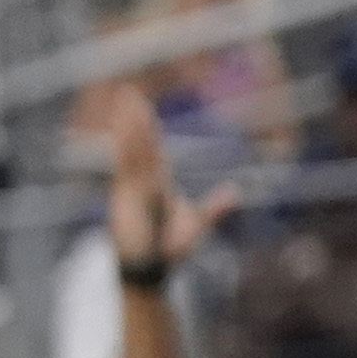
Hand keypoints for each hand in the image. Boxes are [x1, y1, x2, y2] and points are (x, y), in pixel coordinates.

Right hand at [103, 90, 231, 275]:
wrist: (154, 267)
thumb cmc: (170, 249)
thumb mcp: (198, 224)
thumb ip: (215, 208)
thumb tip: (235, 193)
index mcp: (156, 183)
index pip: (152, 149)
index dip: (147, 128)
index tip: (143, 107)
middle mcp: (141, 180)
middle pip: (138, 141)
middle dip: (133, 116)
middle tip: (128, 90)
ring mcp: (131, 185)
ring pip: (130, 146)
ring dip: (127, 121)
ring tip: (125, 97)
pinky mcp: (125, 193)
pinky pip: (124, 162)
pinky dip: (122, 143)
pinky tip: (121, 127)